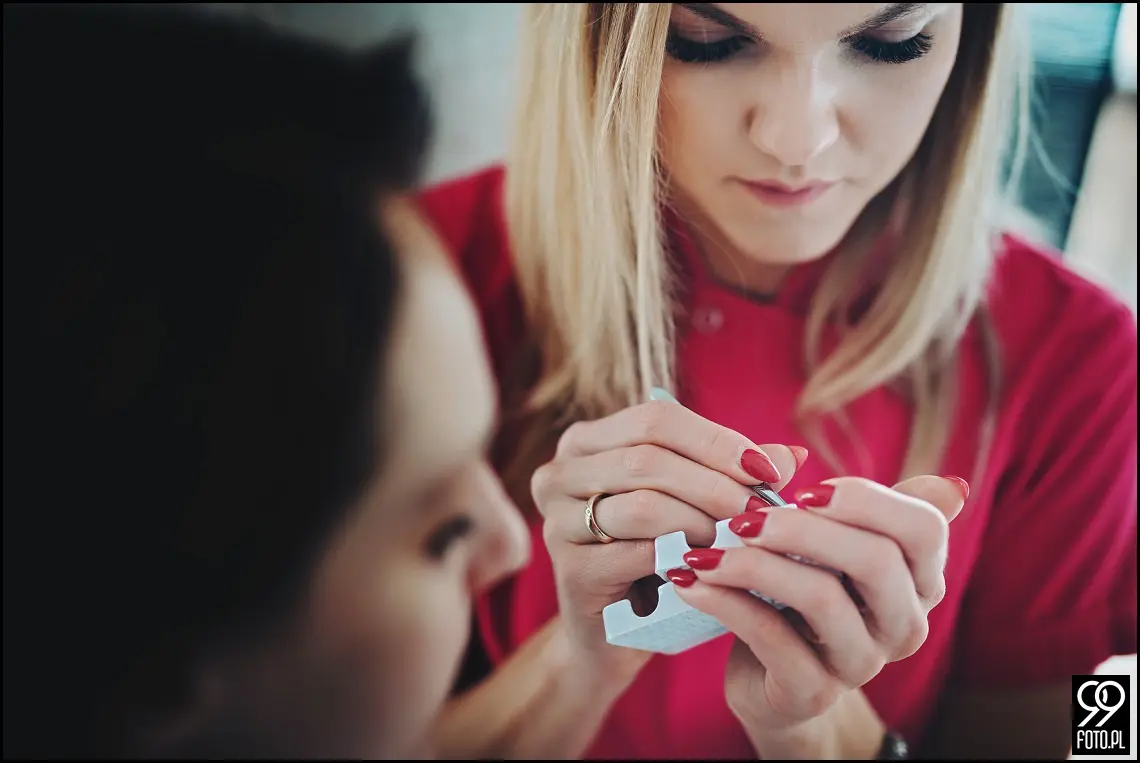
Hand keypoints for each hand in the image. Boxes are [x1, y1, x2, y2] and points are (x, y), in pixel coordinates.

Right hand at [530, 399, 802, 685]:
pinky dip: (684, 560)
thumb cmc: (656, 556)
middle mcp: (558, 473)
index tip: (765, 471)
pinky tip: (711, 570)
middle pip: (648, 458)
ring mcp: (557, 522)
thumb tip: (791, 455)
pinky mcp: (571, 571)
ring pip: (644, 505)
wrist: (614, 631)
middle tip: (758, 511)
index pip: (656, 419)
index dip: (715, 440)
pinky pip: (638, 555)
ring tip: (736, 541)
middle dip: (715, 484)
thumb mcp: (691, 505)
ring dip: (702, 522)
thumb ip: (732, 476)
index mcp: (585, 442)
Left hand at [668, 474, 965, 750]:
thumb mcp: (828, 546)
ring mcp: (862, 663)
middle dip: (802, 528)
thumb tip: (946, 480)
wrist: (765, 676)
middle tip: (743, 517)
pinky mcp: (811, 692)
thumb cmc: (799, 593)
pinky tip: (691, 580)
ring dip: (755, 563)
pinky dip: (725, 601)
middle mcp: (904, 625)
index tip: (804, 490)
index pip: (924, 529)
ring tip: (705, 549)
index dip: (867, 500)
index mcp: (920, 580)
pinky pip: (770, 636)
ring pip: (822, 598)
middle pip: (876, 560)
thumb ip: (859, 507)